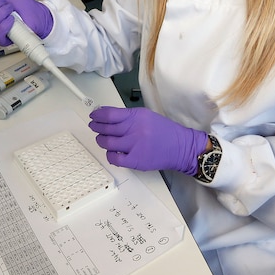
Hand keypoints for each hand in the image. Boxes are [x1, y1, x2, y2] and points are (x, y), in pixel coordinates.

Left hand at [88, 107, 207, 175]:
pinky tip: (111, 152)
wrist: (180, 147)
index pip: (110, 114)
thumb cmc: (164, 132)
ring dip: (101, 140)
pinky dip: (109, 155)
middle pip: (106, 128)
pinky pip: (114, 158)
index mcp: (137, 116)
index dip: (98, 115)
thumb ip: (127, 116)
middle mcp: (135, 130)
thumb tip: (106, 114)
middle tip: (94, 126)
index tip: (94, 116)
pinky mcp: (135, 160)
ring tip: (101, 139)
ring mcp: (134, 146)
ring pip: (107, 142)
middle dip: (96, 127)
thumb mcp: (146, 116)